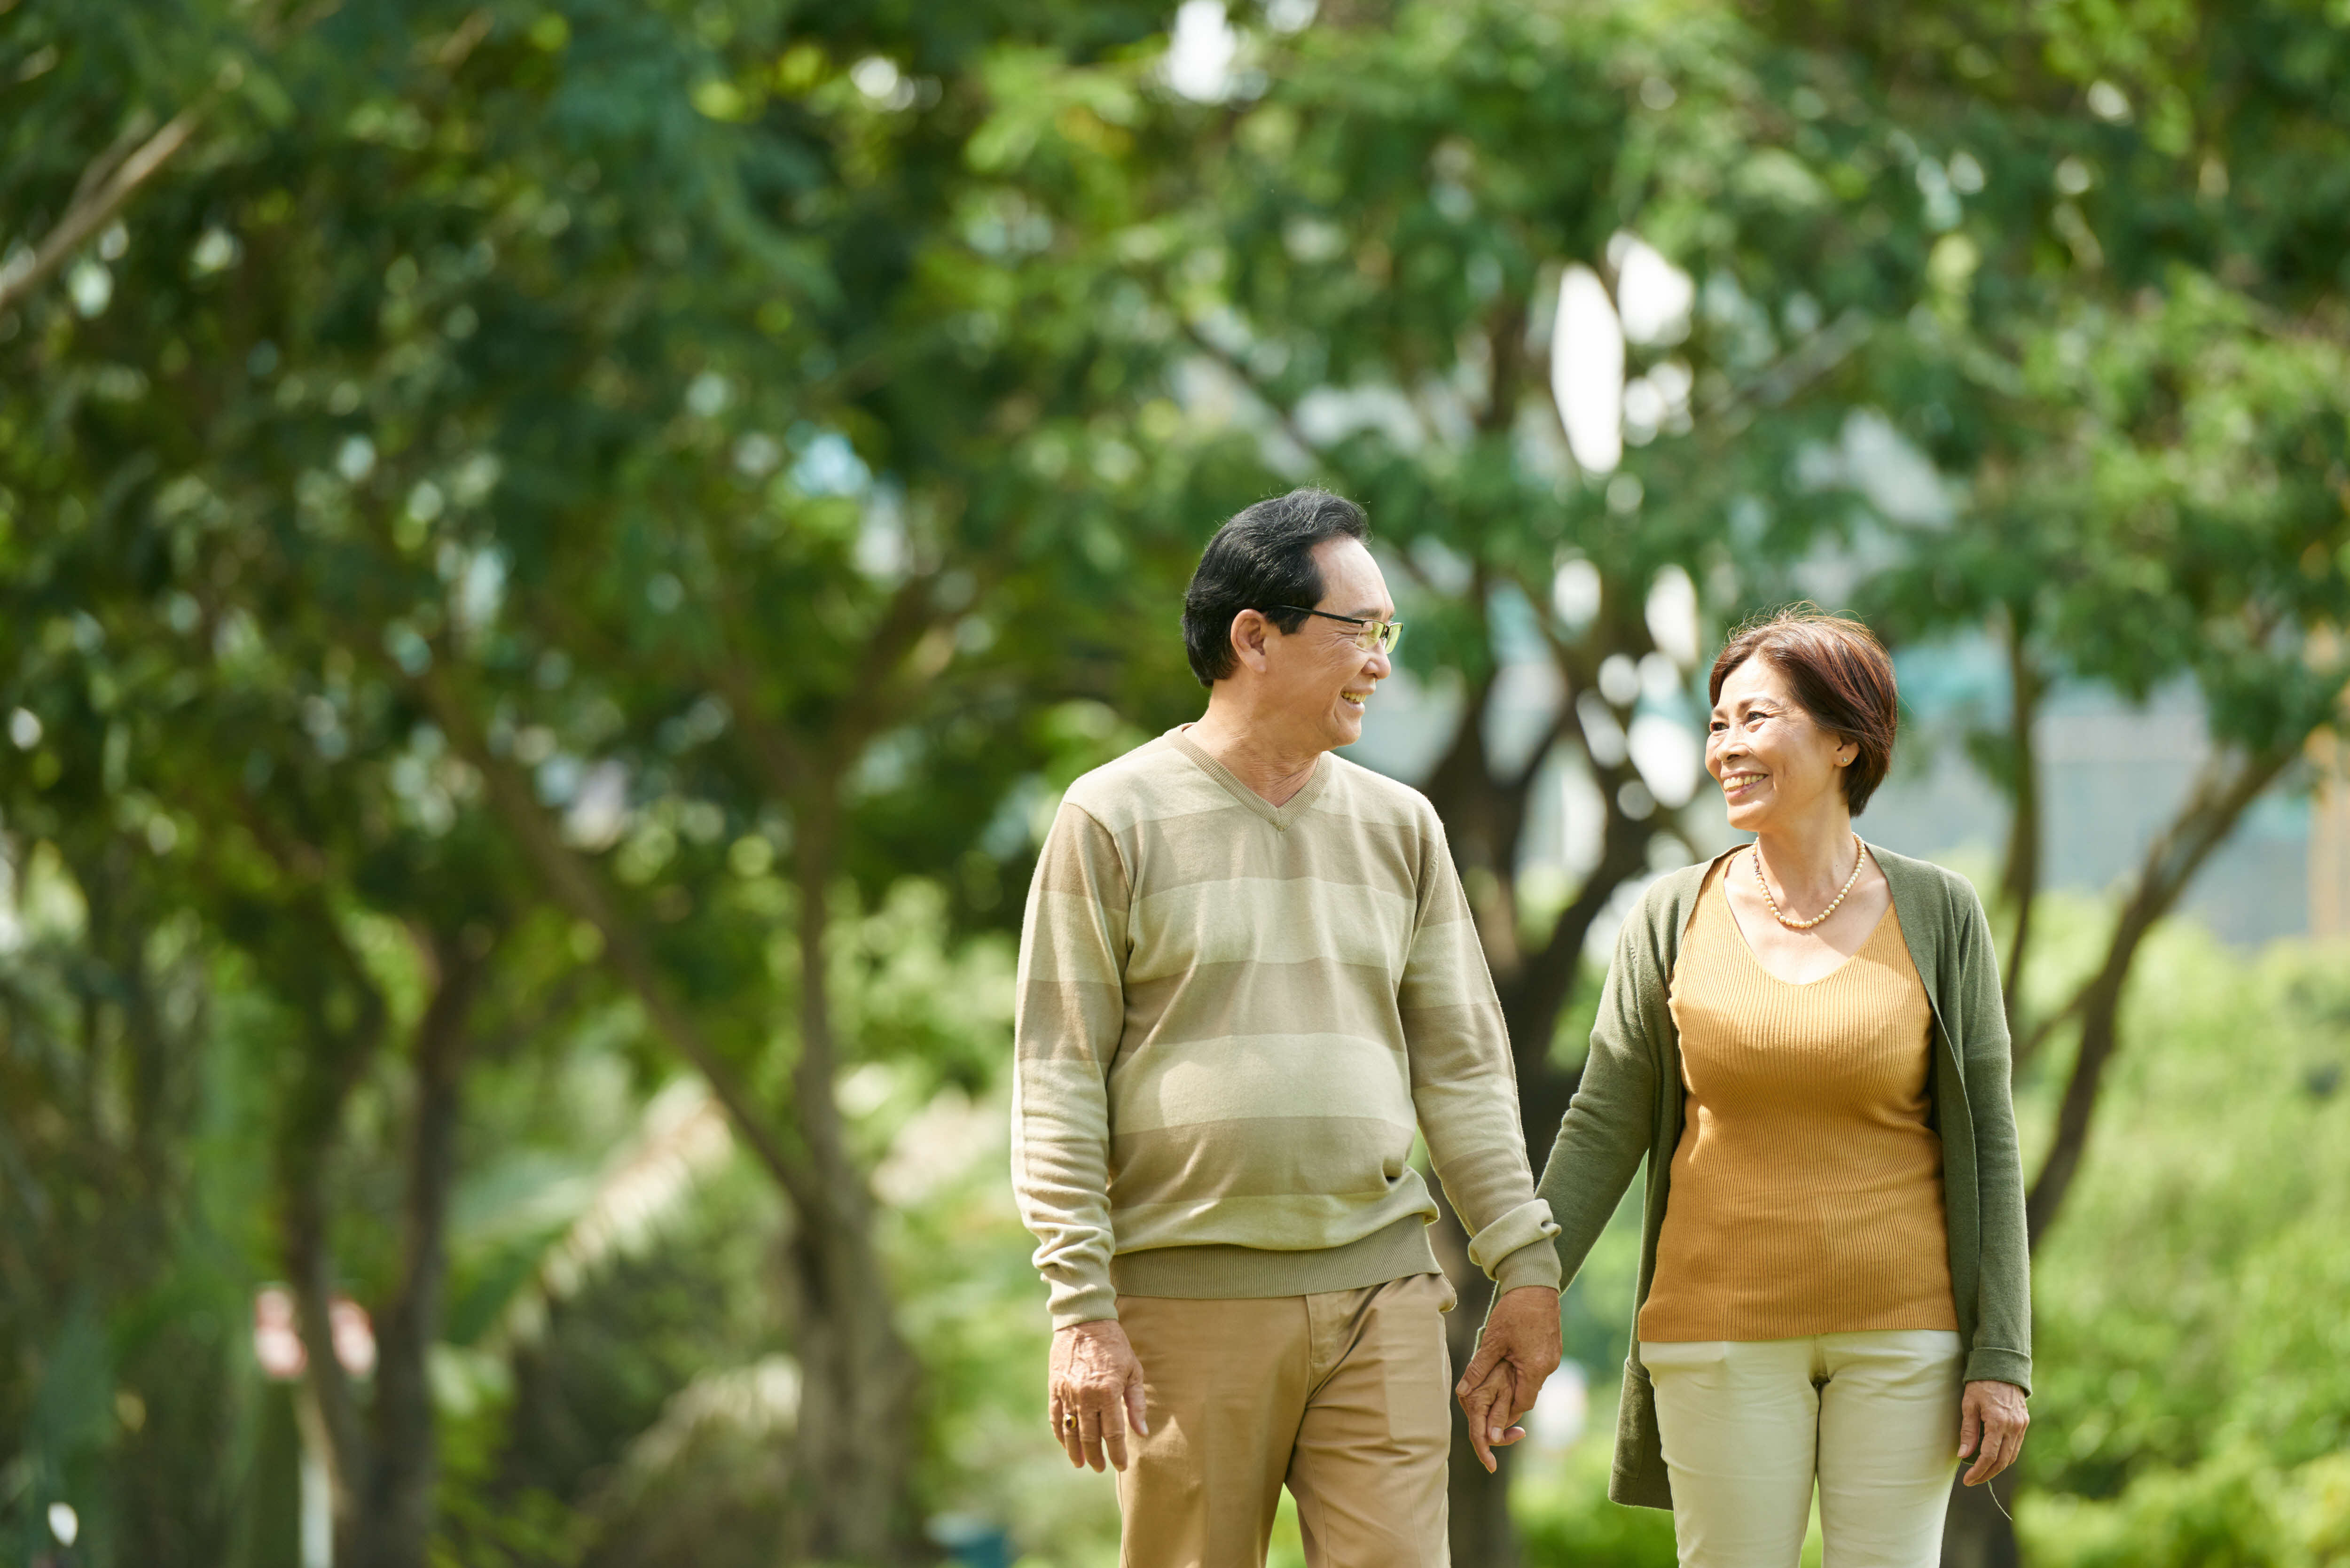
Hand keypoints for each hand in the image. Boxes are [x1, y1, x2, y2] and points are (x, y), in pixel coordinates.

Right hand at [1048, 1319, 1149, 1471]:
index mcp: (1108, 1392)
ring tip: (1082, 1464)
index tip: (1121, 1466)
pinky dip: (1061, 1434)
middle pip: (1090, 1437)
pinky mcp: (1054, 1388)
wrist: (1084, 1320)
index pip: (1113, 1433)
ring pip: (1071, 1431)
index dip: (1117, 1453)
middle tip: (1101, 1468)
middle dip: (1096, 1457)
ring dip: (1077, 1451)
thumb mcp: (1133, 1370)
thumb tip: (1141, 1432)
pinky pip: (1056, 1417)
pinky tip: (1067, 1445)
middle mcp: (1086, 1396)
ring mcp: (1067, 1393)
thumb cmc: (1115, 1345)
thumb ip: (1136, 1404)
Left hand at [1453, 1286, 1561, 1474]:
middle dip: (1510, 1402)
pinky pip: (1537, 1368)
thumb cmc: (1513, 1311)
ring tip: (1498, 1385)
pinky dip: (1524, 1372)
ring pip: (1533, 1381)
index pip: (1522, 1404)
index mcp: (1535, 1368)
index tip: (1493, 1420)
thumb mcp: (1492, 1341)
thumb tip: (1462, 1392)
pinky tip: (1511, 1365)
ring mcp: (1552, 1357)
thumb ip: (1478, 1368)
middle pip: (1529, 1395)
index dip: (1507, 1414)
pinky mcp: (1552, 1348)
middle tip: (1493, 1406)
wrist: (1535, 1285)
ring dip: (1516, 1385)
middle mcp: (1548, 1366)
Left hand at [1958, 1379, 2028, 1485]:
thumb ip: (1968, 1431)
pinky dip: (2005, 1456)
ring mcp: (2021, 1426)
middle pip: (2002, 1461)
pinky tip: (1993, 1458)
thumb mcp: (1968, 1405)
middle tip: (1972, 1480)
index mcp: (1998, 1422)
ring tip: (1981, 1472)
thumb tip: (1963, 1455)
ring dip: (1996, 1468)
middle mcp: (2013, 1427)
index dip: (1978, 1471)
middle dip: (1987, 1474)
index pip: (1989, 1456)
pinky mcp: (2024, 1423)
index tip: (1967, 1479)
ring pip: (2011, 1457)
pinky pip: (2015, 1447)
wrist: (2002, 1367)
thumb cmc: (1980, 1384)